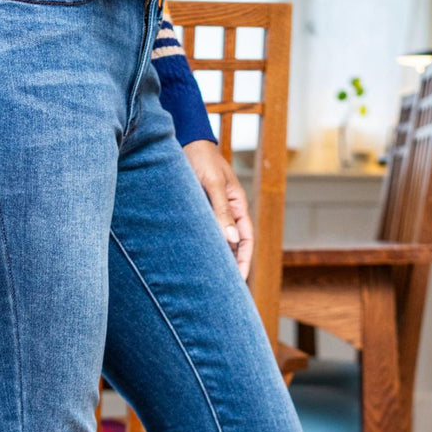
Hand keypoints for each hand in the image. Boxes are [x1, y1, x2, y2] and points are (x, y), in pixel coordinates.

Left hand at [182, 139, 253, 280]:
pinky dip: (200, 247)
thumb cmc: (201, 158)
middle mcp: (227, 212)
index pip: (246, 240)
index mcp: (238, 205)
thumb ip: (221, 211)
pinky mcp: (198, 211)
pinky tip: (191, 261)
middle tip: (223, 290)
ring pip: (217, 241)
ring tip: (207, 281)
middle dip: (230, 267)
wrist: (185, 141)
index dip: (244, 262)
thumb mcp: (212, 184)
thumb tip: (232, 240)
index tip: (239, 281)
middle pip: (233, 245)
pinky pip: (202, 233)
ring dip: (214, 259)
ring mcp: (212, 212)